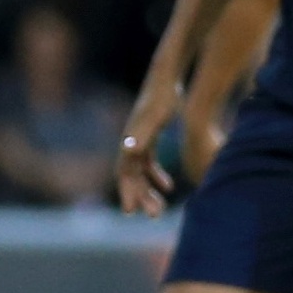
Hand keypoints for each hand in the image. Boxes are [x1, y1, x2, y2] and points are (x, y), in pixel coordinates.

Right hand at [115, 79, 178, 215]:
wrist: (166, 77)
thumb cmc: (162, 97)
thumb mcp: (154, 117)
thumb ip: (141, 134)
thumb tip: (128, 150)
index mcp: (130, 142)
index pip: (124, 174)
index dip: (127, 192)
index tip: (131, 213)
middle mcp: (131, 143)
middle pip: (132, 177)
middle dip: (140, 197)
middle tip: (153, 216)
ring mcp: (139, 140)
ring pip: (140, 173)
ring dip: (148, 190)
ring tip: (159, 208)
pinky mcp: (149, 136)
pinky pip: (149, 163)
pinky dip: (157, 176)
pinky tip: (168, 186)